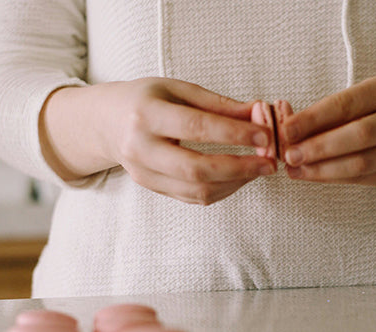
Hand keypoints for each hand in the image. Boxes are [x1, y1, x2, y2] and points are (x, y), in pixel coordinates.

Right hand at [42, 78, 275, 204]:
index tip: (265, 136)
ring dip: (235, 182)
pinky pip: (193, 197)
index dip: (234, 134)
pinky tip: (240, 177)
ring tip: (259, 169)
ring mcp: (143, 173)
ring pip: (196, 189)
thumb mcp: (179, 89)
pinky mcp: (151, 187)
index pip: (196, 128)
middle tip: (269, 162)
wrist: (106, 122)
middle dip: (240, 168)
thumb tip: (261, 113)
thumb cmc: (148, 99)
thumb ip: (220, 104)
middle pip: (196, 168)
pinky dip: (222, 189)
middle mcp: (140, 147)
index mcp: (146, 114)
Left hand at [279, 74, 375, 189]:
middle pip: (357, 135)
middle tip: (289, 154)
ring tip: (296, 169)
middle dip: (318, 147)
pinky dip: (335, 178)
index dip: (314, 117)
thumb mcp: (369, 98)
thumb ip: (335, 111)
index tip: (287, 128)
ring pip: (361, 163)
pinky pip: (364, 179)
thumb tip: (290, 129)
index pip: (347, 104)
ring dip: (323, 168)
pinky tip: (314, 175)